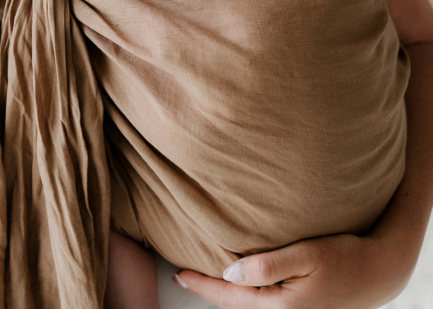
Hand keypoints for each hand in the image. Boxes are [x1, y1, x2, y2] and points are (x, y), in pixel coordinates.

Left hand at [174, 232, 414, 308]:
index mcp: (280, 305)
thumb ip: (267, 265)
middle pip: (234, 303)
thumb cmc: (344, 257)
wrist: (380, 271)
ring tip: (204, 277)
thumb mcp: (307, 255)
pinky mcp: (300, 306)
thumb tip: (229, 271)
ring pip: (246, 304)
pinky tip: (238, 281)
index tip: (178, 273)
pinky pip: (260, 301)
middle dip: (207, 290)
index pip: (229, 295)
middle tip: (182, 275)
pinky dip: (242, 293)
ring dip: (223, 292)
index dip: (202, 284)